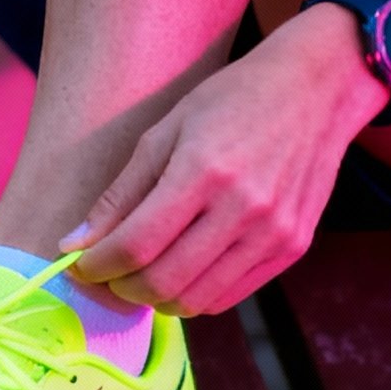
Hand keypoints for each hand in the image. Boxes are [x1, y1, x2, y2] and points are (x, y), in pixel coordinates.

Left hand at [62, 10, 387, 313]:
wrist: (315, 89)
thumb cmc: (233, 100)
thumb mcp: (166, 130)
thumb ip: (121, 193)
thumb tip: (75, 244)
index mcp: (205, 170)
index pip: (137, 243)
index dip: (97, 264)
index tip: (79, 263)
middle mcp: (245, 208)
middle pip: (164, 282)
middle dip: (121, 287)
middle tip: (108, 272)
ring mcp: (274, 233)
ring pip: (197, 300)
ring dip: (157, 298)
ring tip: (143, 273)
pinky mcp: (293, 247)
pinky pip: (231, 296)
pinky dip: (195, 294)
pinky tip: (183, 269)